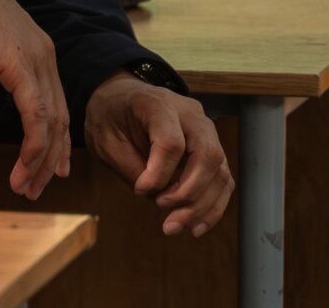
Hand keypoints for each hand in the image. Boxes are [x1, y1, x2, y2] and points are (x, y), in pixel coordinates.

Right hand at [0, 0, 70, 199]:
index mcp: (32, 50)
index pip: (53, 102)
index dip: (53, 138)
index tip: (52, 168)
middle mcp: (42, 54)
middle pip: (57, 116)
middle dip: (48, 157)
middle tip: (36, 188)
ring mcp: (36, 59)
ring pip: (50, 122)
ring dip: (39, 160)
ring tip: (25, 187)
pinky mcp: (23, 66)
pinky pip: (37, 117)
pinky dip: (33, 147)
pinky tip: (25, 167)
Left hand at [84, 72, 233, 236]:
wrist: (120, 100)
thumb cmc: (110, 119)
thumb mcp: (106, 141)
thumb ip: (132, 168)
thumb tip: (160, 198)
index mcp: (157, 104)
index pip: (172, 142)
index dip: (159, 174)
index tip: (140, 190)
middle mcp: (189, 113)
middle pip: (208, 154)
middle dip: (190, 194)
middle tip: (165, 218)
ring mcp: (205, 129)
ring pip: (220, 170)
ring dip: (203, 206)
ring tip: (177, 228)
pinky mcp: (210, 146)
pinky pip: (222, 178)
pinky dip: (212, 205)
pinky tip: (195, 226)